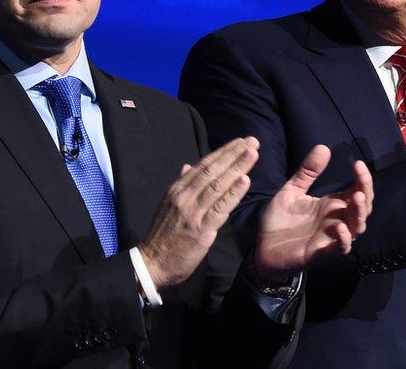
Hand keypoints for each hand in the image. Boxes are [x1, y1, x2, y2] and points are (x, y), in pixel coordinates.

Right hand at [138, 137, 258, 287]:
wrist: (153, 263)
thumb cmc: (164, 235)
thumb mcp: (168, 205)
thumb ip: (181, 185)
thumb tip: (188, 166)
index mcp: (178, 189)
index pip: (204, 165)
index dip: (224, 152)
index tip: (241, 141)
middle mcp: (185, 197)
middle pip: (213, 170)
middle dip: (234, 154)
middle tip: (252, 141)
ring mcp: (193, 212)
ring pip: (218, 185)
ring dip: (237, 168)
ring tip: (253, 154)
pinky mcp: (201, 230)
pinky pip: (220, 208)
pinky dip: (233, 194)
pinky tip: (245, 181)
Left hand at [253, 145, 373, 283]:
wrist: (262, 249)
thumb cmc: (280, 221)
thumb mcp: (292, 191)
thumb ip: (307, 172)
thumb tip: (323, 147)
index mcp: (332, 205)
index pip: (357, 190)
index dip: (362, 179)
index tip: (357, 163)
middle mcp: (337, 220)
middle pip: (363, 207)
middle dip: (366, 191)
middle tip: (360, 176)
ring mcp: (331, 237)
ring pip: (356, 227)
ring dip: (359, 213)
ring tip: (356, 197)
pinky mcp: (320, 252)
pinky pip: (339, 248)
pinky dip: (343, 240)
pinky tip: (340, 228)